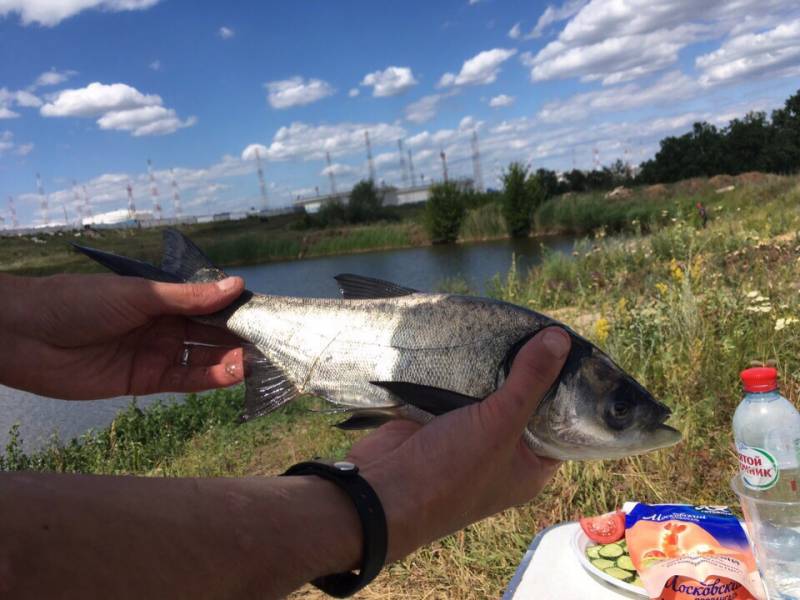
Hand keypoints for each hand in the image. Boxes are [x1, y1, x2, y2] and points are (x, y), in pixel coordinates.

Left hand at [0, 273, 244, 399]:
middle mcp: (165, 325)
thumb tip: (238, 284)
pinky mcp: (145, 380)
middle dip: (240, 337)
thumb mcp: (140, 294)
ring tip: (259, 360)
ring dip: (230, 359)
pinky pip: (184, 380)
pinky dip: (209, 379)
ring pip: (203, 358)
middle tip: (273, 342)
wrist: (25, 336)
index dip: (238, 308)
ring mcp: (156, 353)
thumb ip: (189, 297)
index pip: (210, 304)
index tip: (268, 313)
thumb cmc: (80, 301)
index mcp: (164, 297)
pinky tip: (234, 374)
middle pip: (211, 333)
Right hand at [349, 327, 570, 561]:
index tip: (571, 348)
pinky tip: (471, 337)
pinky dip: (462, 369)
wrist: (383, 491)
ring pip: (488, 394)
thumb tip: (560, 339)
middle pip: (523, 404)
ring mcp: (468, 436)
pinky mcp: (439, 420)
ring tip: (509, 323)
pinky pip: (457, 390)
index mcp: (529, 467)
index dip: (567, 390)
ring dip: (493, 366)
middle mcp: (502, 453)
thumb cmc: (452, 471)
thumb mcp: (500, 425)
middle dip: (527, 370)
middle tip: (538, 326)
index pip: (561, 425)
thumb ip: (530, 381)